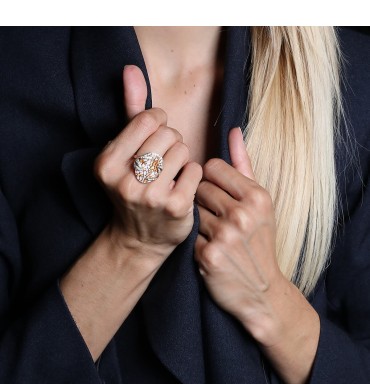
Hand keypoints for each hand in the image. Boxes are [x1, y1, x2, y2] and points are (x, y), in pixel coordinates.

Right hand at [94, 65, 202, 258]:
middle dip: (171, 141)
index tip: (156, 136)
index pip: (148, 119)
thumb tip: (132, 69)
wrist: (139, 238)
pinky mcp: (176, 208)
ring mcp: (151, 197)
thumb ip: (130, 110)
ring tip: (171, 173)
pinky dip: (193, 174)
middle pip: (168, 134)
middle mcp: (125, 182)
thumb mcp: (124, 151)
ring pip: (183, 150)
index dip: (158, 123)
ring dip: (182, 157)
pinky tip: (182, 187)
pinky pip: (196, 170)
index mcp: (107, 164)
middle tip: (163, 159)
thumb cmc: (133, 187)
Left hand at [195, 127, 287, 341]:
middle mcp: (242, 213)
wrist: (261, 290)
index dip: (211, 179)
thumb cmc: (259, 242)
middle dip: (204, 200)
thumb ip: (244, 165)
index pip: (214, 166)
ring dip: (197, 221)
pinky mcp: (208, 255)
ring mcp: (225, 235)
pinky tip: (209, 250)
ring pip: (190, 209)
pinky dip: (195, 241)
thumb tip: (233, 130)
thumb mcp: (260, 203)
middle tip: (217, 217)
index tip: (218, 193)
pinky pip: (187, 233)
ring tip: (214, 234)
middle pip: (199, 186)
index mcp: (257, 196)